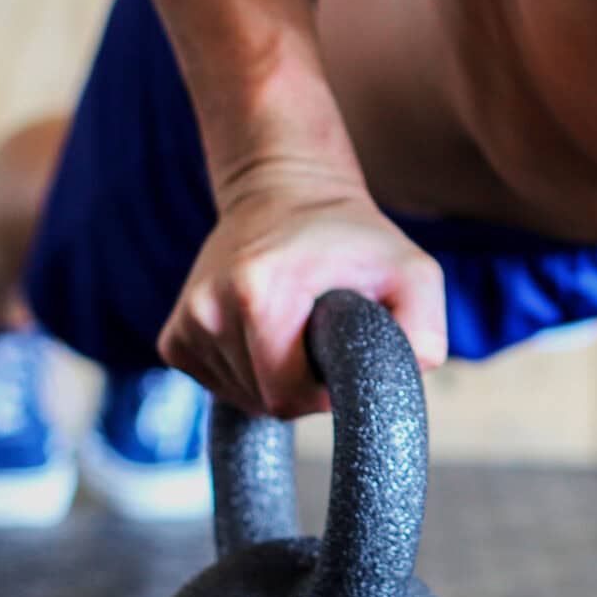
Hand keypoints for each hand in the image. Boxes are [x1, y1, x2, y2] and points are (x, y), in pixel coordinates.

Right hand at [158, 158, 448, 416]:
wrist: (284, 193)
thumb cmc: (352, 238)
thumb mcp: (412, 273)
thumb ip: (422, 333)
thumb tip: (407, 379)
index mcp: (258, 292)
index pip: (288, 397)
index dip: (324, 391)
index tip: (338, 352)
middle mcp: (209, 307)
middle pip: (264, 402)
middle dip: (301, 385)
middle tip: (320, 335)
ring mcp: (186, 323)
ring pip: (241, 398)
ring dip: (275, 378)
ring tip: (293, 326)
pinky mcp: (174, 337)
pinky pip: (217, 386)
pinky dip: (247, 374)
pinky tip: (264, 334)